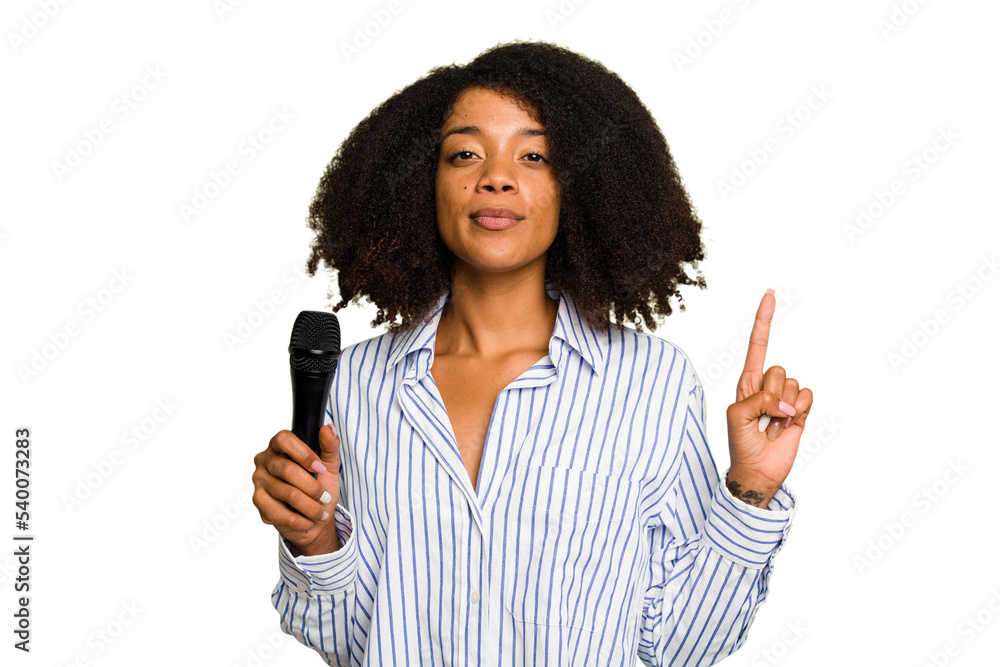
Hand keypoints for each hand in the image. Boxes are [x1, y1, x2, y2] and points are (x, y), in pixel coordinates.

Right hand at [252, 424, 342, 555]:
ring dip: (310, 507)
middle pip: (287, 469)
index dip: (304, 454)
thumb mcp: (330, 465)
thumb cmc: (320, 487)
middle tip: (325, 497)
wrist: (315, 518)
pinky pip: (279, 513)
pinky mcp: (258, 501)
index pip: (284, 439)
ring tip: (320, 512)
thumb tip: (328, 428)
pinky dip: (300, 520)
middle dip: (312, 487)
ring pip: (287, 493)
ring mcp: (259, 481)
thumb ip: (329, 446)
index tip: (321, 469)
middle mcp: (265, 460)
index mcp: (280, 445)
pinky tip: (308, 520)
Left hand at [725, 289, 813, 506]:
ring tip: (773, 425)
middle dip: (771, 394)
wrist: (757, 471)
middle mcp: (767, 386)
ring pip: (794, 384)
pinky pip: (808, 397)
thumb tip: (786, 401)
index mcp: (747, 382)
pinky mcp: (801, 411)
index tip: (770, 294)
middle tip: (762, 417)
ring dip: (785, 408)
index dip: (763, 320)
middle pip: (778, 370)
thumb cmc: (740, 443)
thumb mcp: (737, 416)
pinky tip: (788, 426)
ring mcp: (785, 398)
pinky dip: (800, 412)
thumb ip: (757, 399)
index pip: (757, 344)